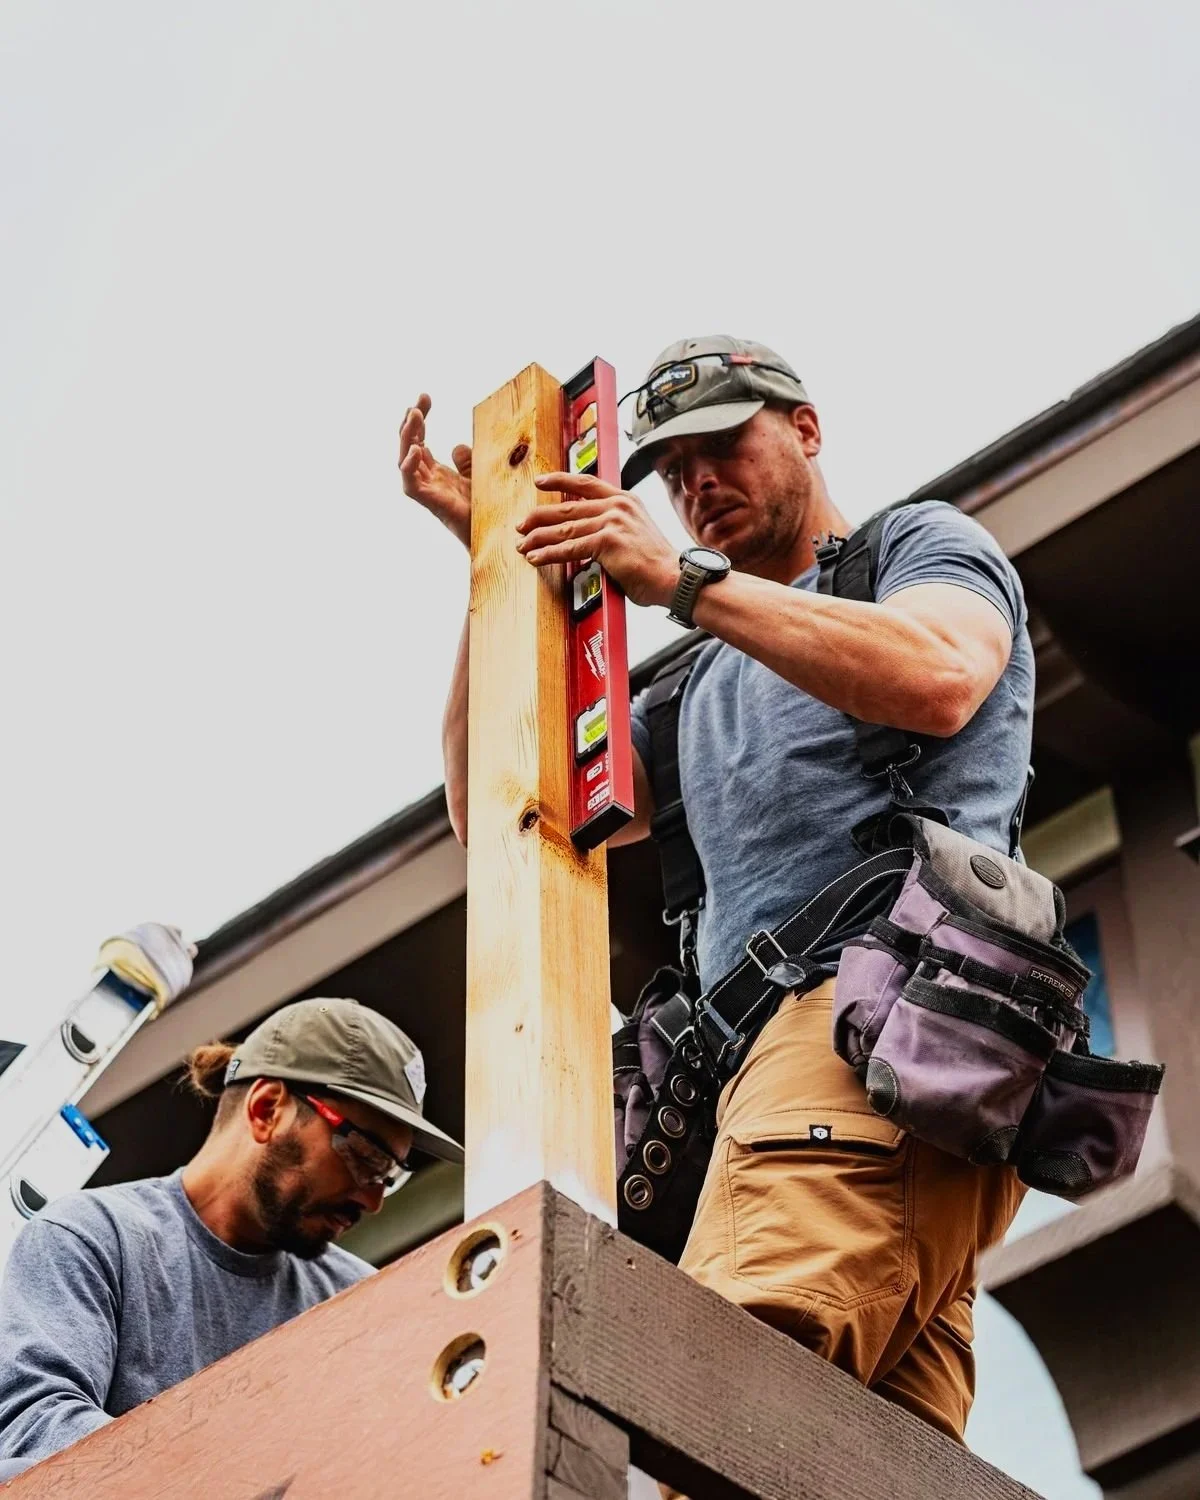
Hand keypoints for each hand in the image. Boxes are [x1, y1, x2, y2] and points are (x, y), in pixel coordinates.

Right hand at [398, 394, 471, 549]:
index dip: (419, 418)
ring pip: (405, 460)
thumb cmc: (485, 511)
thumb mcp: (478, 477)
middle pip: (410, 444)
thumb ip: (468, 462)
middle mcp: (427, 480)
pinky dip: (409, 467)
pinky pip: (411, 484)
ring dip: (407, 436)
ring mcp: (427, 491)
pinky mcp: (430, 503)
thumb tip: (458, 445)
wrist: (494, 537)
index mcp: (435, 472)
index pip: (420, 439)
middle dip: (412, 420)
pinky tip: (417, 449)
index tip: (425, 396)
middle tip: (420, 399)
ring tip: (414, 414)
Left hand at [518, 473, 678, 609]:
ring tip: (523, 545)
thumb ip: (612, 529)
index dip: (560, 480)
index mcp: (625, 500)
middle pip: (568, 506)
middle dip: (539, 516)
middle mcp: (617, 506)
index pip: (586, 483)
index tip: (541, 481)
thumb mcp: (635, 534)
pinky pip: (569, 548)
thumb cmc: (656, 565)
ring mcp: (612, 521)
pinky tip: (536, 557)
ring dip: (538, 538)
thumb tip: (587, 537)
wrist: (676, 578)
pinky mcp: (607, 541)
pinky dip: (548, 554)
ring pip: (565, 528)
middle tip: (522, 525)